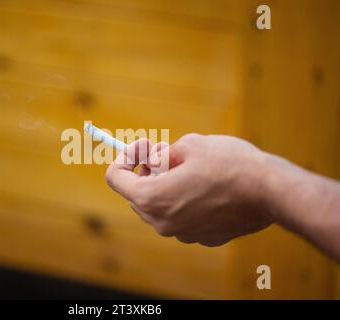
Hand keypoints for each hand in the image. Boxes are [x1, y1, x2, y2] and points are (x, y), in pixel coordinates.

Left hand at [105, 134, 272, 246]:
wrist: (270, 192)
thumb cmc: (228, 164)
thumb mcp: (188, 145)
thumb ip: (160, 153)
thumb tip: (150, 158)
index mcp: (152, 198)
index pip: (115, 178)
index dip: (124, 158)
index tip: (141, 147)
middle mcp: (162, 222)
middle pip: (136, 195)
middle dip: (145, 172)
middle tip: (163, 153)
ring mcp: (182, 233)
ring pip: (159, 207)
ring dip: (164, 186)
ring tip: (187, 168)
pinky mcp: (202, 237)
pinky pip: (181, 217)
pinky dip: (184, 201)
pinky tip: (205, 187)